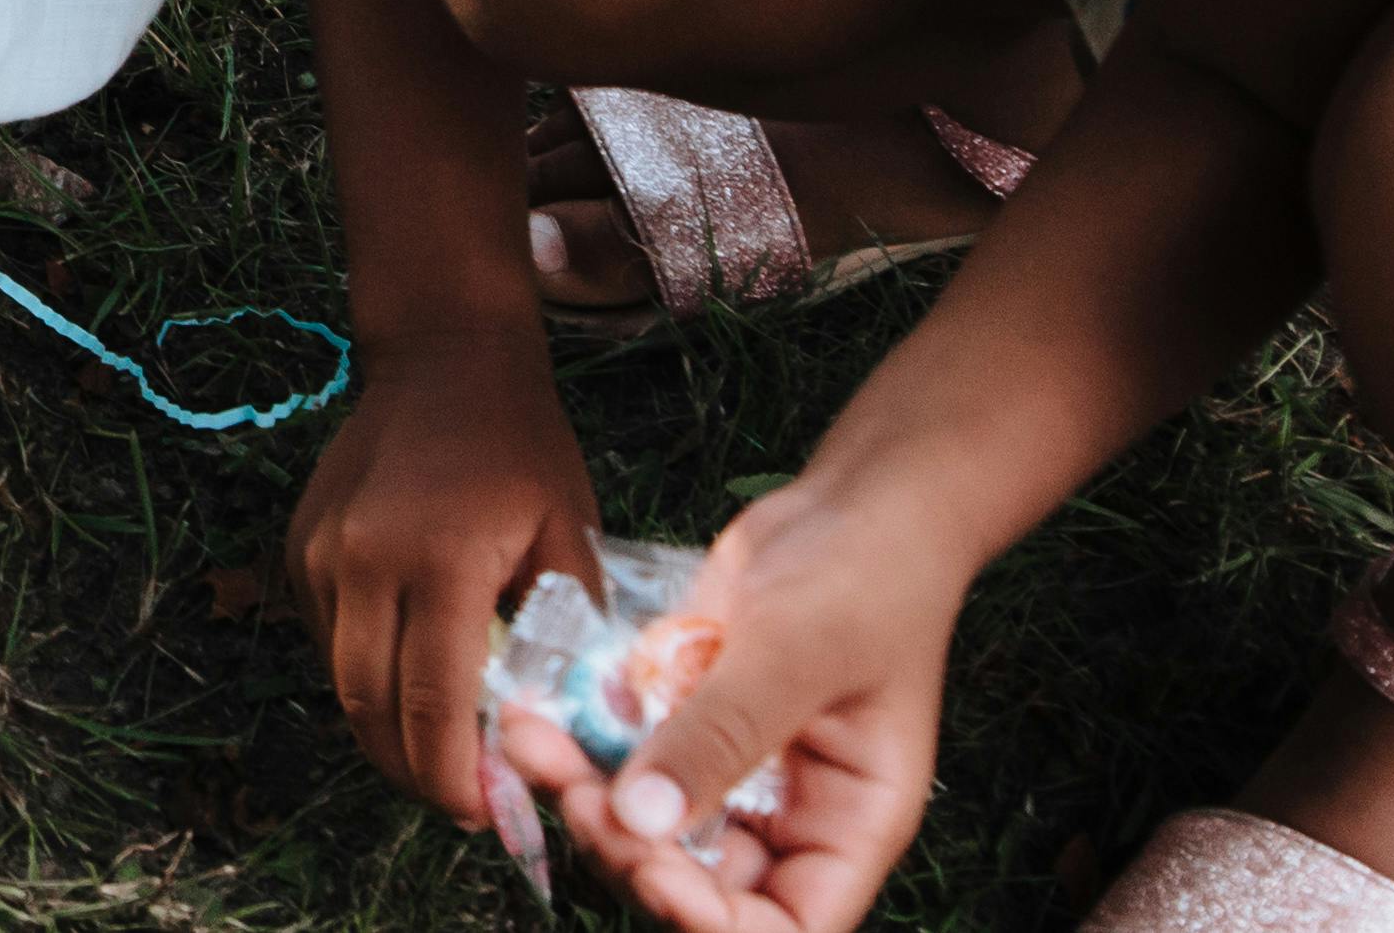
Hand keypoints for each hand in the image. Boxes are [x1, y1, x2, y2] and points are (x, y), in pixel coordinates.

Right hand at [289, 327, 603, 819]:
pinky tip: (404, 687)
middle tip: (459, 802)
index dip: (452, 774)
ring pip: (340, 682)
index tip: (481, 812)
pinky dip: (362, 678)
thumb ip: (565, 629)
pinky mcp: (301, 548)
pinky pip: (326, 639)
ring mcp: (321, 554)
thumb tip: (559, 721)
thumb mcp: (567, 531)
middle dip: (414, 772)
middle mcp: (363, 561)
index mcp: (440, 560)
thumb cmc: (521, 447)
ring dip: (383, 734)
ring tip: (433, 759)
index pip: (432, 703)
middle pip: (371, 708)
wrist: (444, 357)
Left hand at [501, 475, 958, 932]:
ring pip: (646, 825)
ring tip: (530, 741)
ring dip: (584, 797)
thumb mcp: (795, 655)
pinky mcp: (685, 723)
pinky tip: (533, 714)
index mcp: (847, 826)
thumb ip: (720, 736)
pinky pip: (624, 758)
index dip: (714, 923)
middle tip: (575, 793)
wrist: (853, 502)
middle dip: (629, 853)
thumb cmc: (864, 576)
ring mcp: (732, 771)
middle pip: (699, 884)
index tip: (651, 872)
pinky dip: (577, 746)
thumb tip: (641, 821)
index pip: (786, 927)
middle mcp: (789, 816)